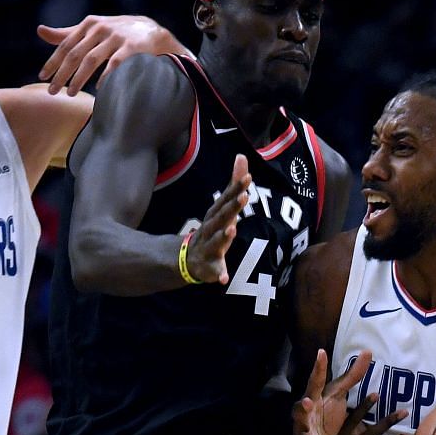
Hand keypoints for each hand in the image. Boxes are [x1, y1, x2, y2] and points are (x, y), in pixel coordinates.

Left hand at [37, 16, 182, 93]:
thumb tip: (40, 30)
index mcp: (89, 24)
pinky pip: (114, 65)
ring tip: (70, 94)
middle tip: (53, 92)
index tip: (42, 78)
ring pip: (91, 60)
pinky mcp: (131, 48)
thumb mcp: (92, 30)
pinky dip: (105, 78)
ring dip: (78, 79)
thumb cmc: (116, 34)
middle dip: (62, 74)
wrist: (151, 32)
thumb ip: (67, 34)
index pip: (66, 45)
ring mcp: (116, 37)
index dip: (53, 62)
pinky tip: (98, 90)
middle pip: (75, 54)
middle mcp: (101, 28)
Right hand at [185, 156, 249, 285]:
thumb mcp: (223, 207)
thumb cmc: (212, 229)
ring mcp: (208, 247)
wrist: (187, 258)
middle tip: (244, 197)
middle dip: (232, 207)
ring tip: (232, 230)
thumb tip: (241, 156)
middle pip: (222, 217)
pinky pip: (214, 271)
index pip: (227, 199)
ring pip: (216, 242)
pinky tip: (223, 278)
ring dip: (223, 236)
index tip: (248, 178)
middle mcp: (211, 228)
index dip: (236, 188)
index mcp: (216, 215)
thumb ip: (233, 183)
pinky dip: (218, 274)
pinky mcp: (208, 267)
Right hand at [291, 351, 404, 434]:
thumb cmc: (322, 414)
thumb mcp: (336, 395)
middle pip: (299, 413)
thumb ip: (351, 376)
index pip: (313, 383)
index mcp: (311, 402)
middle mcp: (303, 421)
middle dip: (301, 408)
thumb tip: (368, 351)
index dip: (317, 370)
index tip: (321, 353)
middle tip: (305, 402)